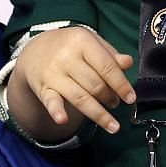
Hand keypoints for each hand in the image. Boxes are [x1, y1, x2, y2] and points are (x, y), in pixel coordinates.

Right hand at [10, 27, 134, 135]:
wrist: (35, 50)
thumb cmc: (70, 47)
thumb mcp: (90, 42)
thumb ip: (109, 54)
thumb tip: (128, 63)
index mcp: (81, 41)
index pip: (106, 66)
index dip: (121, 85)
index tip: (131, 98)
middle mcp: (66, 56)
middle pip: (95, 84)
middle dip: (109, 98)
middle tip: (115, 103)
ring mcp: (53, 73)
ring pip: (80, 98)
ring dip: (98, 114)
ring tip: (112, 125)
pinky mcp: (42, 88)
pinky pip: (50, 101)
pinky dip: (56, 111)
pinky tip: (62, 120)